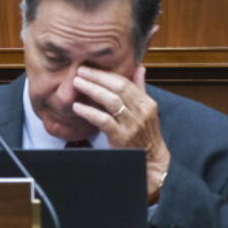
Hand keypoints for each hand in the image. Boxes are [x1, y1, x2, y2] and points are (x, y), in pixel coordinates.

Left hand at [72, 65, 170, 202]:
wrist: (150, 160)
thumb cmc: (144, 132)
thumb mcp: (145, 110)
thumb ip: (140, 88)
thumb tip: (139, 67)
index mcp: (146, 103)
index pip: (125, 82)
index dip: (105, 74)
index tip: (89, 68)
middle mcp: (141, 111)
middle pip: (118, 88)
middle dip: (97, 77)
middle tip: (79, 71)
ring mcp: (132, 125)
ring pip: (111, 101)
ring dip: (92, 90)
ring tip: (76, 83)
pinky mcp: (121, 137)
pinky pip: (104, 121)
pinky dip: (89, 112)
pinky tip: (77, 107)